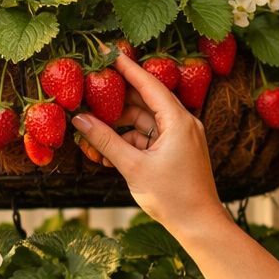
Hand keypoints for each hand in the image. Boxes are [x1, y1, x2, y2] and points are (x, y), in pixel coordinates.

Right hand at [71, 52, 225, 234]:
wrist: (199, 225)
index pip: (149, 84)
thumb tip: (79, 120)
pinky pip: (149, 139)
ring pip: (144, 123)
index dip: (127, 68)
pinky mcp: (176, 153)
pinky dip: (129, 143)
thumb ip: (105, 141)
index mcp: (178, 121)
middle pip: (145, 102)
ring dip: (118, 129)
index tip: (108, 52)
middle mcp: (183, 124)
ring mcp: (180, 139)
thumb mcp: (133, 167)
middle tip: (89, 95)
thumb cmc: (172, 197)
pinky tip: (106, 155)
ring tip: (91, 134)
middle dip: (115, 103)